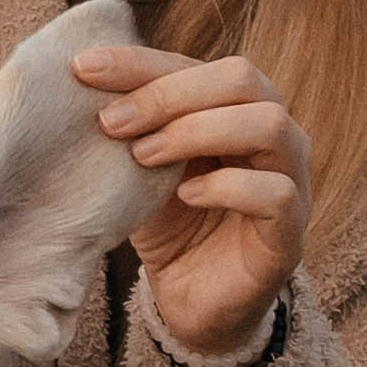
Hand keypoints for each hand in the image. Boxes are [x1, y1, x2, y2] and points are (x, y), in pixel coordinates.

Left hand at [74, 41, 309, 366]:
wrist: (192, 303)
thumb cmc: (170, 224)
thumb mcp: (140, 168)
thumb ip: (128, 126)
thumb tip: (75, 80)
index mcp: (235, 108)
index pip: (194, 65)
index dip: (140, 63)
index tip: (82, 68)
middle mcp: (274, 132)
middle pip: (241, 78)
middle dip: (169, 93)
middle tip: (113, 122)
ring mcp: (292, 179)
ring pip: (268, 124)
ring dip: (197, 131)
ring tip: (143, 155)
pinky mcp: (290, 232)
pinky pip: (275, 193)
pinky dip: (226, 187)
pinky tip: (185, 196)